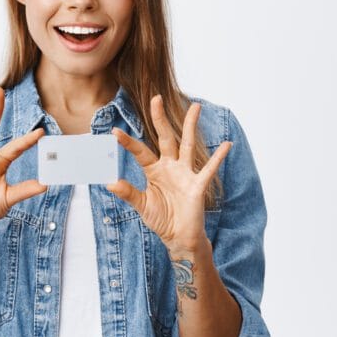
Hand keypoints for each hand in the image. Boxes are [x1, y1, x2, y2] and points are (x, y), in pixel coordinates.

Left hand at [107, 95, 231, 252]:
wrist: (179, 238)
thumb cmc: (161, 219)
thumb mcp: (142, 206)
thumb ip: (128, 193)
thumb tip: (109, 183)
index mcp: (154, 170)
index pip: (140, 152)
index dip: (128, 143)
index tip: (114, 132)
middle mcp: (170, 167)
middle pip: (165, 138)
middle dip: (160, 119)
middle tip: (156, 98)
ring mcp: (185, 173)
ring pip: (187, 144)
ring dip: (191, 126)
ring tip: (196, 106)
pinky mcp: (198, 185)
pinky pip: (209, 169)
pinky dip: (218, 157)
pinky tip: (226, 144)